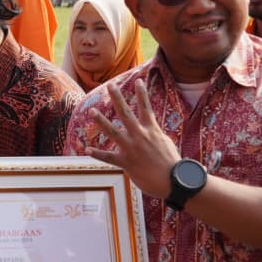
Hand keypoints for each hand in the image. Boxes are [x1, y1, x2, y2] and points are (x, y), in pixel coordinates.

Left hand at [86, 80, 179, 199]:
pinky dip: (98, 154)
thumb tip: (150, 129)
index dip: (142, 93)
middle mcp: (140, 136)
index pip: (146, 107)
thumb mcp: (165, 143)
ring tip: (92, 110)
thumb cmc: (172, 163)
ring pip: (113, 132)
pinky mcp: (126, 163)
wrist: (173, 180)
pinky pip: (109, 157)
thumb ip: (154, 134)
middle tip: (110, 85)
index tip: (138, 80)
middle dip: (117, 98)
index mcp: (152, 130)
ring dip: (101, 121)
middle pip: (126, 113)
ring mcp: (132, 148)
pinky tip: (87, 149)